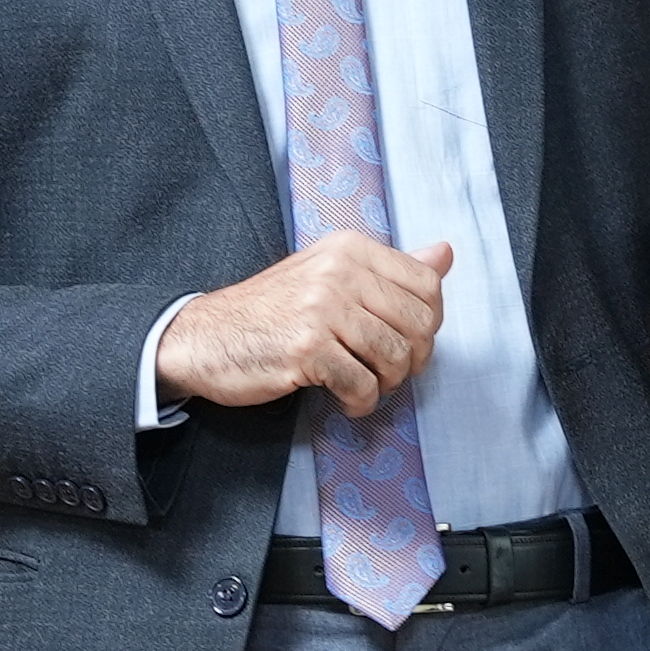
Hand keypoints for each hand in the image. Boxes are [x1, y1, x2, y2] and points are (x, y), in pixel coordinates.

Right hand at [157, 235, 453, 420]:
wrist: (205, 337)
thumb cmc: (271, 311)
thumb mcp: (329, 274)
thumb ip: (388, 268)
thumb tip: (444, 253)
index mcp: (349, 249)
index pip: (426, 283)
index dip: (429, 322)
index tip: (408, 340)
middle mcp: (339, 271)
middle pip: (419, 323)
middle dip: (413, 358)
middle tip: (389, 372)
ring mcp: (321, 309)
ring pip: (395, 356)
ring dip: (387, 383)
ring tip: (364, 385)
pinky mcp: (305, 349)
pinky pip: (362, 385)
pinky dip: (361, 402)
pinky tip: (345, 400)